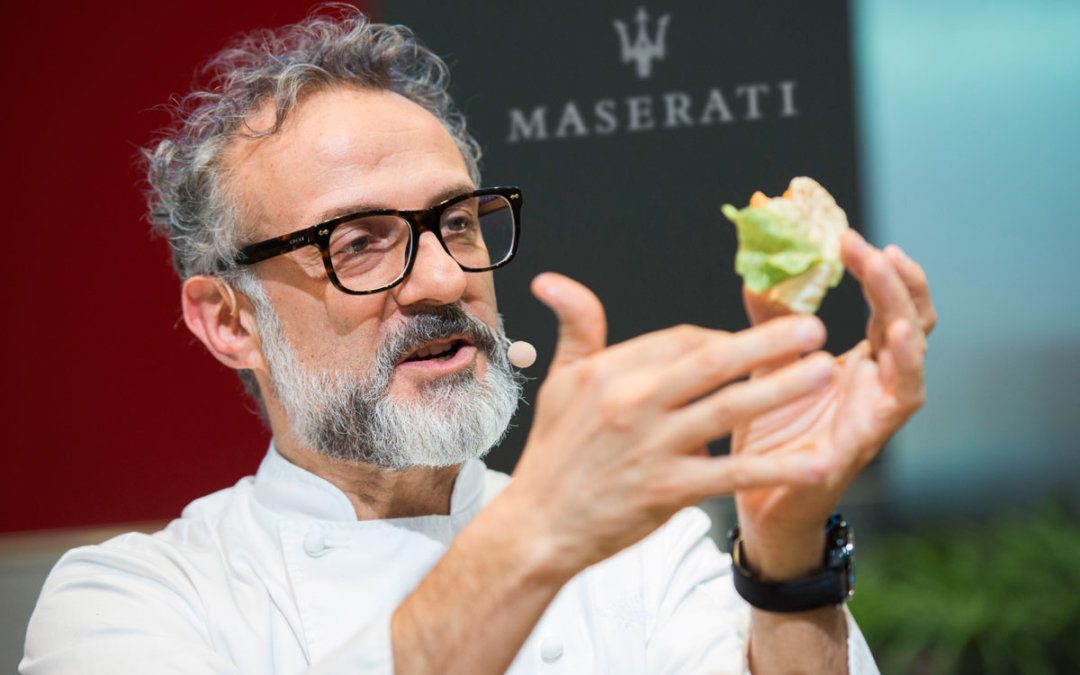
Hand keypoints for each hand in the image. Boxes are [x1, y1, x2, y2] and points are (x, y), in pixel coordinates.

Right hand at [501, 272, 839, 581]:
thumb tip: (552, 280)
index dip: (723, 337)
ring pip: (728, 410)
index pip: (680, 339)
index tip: (748, 345)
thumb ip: (576, 328)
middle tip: (813, 329)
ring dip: (781, 389)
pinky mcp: (670, 490)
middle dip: (766, 344)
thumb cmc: (555, 453)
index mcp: (610, 372)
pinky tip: (815, 462)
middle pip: (710, 363)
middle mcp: (633, 403)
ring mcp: (654, 447)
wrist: (540, 526)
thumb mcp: (560, 382)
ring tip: (827, 374)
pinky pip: (732, 475)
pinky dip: (775, 468)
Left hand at [734, 230, 935, 579]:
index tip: (848, 235)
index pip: (885, 304)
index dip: (875, 269)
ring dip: (904, 306)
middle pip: (909, 317)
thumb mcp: (765, 368)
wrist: (754, 501)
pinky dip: (906, 364)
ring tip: (890, 268)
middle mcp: (876, 381)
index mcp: (856, 361)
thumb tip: (758, 271)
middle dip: (892, 275)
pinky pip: (901, 399)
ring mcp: (878, 409)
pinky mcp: (869, 438)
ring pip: (914, 351)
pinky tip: (898, 335)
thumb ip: (769, 324)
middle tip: (863, 243)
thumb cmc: (769, 436)